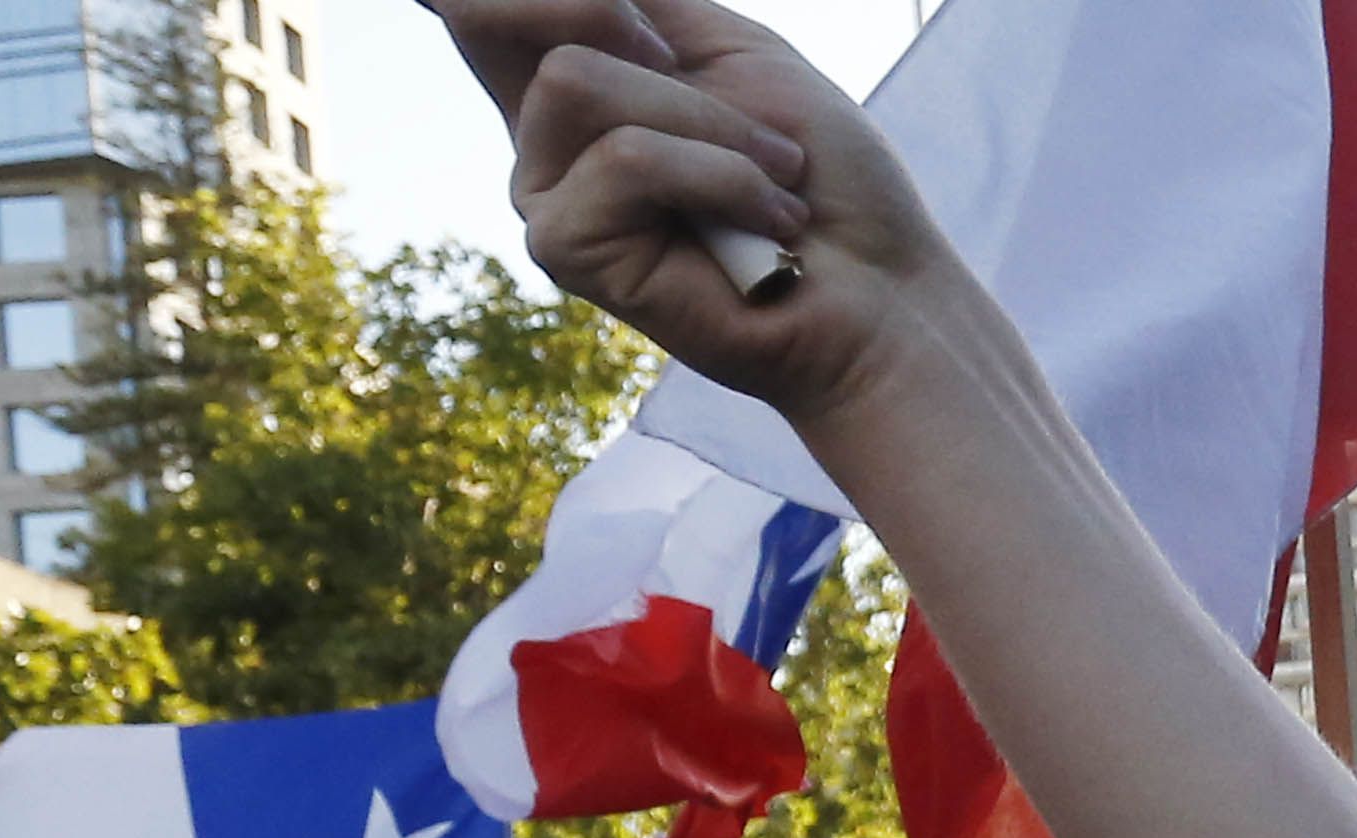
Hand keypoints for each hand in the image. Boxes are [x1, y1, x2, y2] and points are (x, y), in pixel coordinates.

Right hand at [437, 0, 912, 416]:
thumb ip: (638, 5)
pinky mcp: (562, 248)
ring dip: (708, 122)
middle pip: (492, 11)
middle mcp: (537, 130)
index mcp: (573, 75)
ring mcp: (543, 190)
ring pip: (573, 79)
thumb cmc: (824, 177)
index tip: (601, 26)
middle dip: (637, 32)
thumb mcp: (729, 50)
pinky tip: (765, 226)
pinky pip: (626, 158)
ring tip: (774, 179)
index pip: (475, 2)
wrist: (881, 290)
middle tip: (738, 102)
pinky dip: (720, 177)